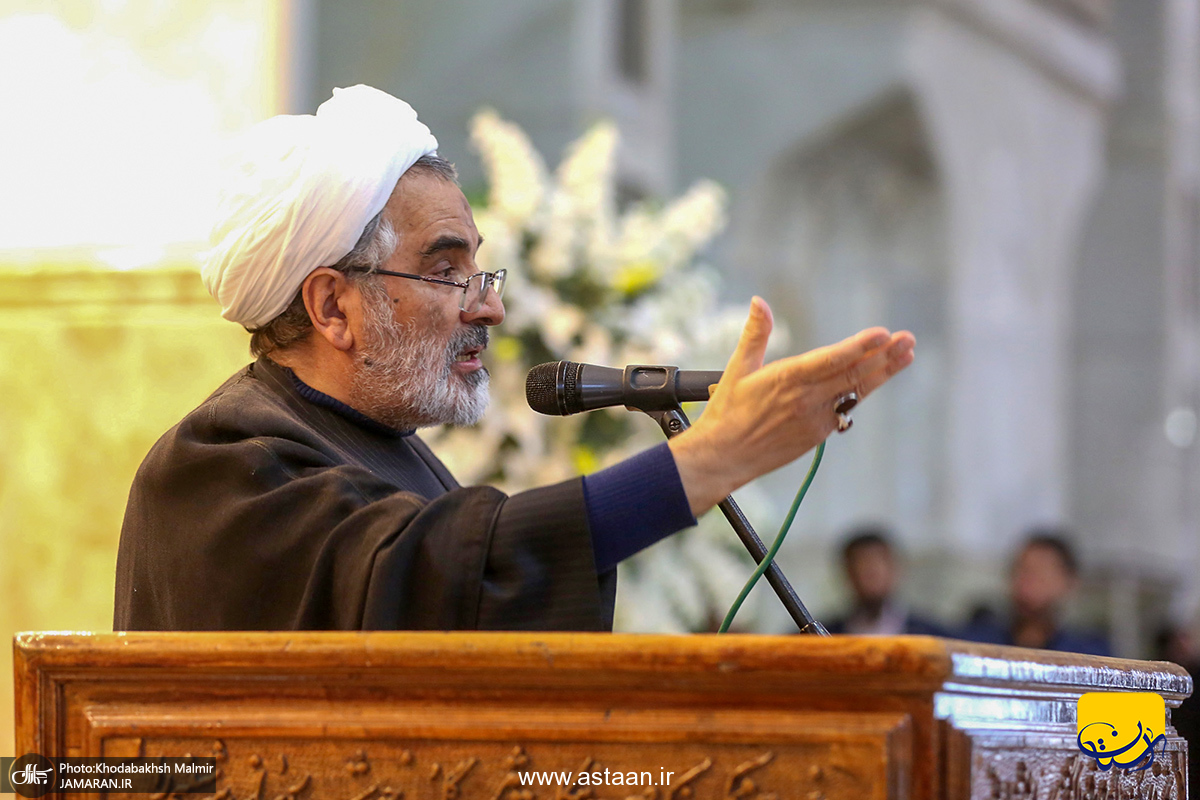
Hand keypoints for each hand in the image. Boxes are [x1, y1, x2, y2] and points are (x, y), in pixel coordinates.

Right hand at [668, 297, 914, 514]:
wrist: (724, 457)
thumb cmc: (727, 412)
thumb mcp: (738, 368)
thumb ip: (756, 334)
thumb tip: (759, 302)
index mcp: (787, 379)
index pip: (832, 359)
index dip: (860, 346)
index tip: (883, 334)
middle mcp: (806, 399)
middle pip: (853, 375)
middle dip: (884, 356)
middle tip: (908, 339)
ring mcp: (816, 419)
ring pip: (855, 392)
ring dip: (882, 373)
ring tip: (905, 356)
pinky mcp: (818, 435)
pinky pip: (844, 409)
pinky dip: (861, 392)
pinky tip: (876, 378)